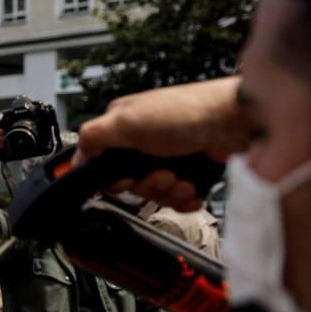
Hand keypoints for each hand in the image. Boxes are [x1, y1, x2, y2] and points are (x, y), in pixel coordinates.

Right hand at [75, 78, 248, 209]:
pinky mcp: (188, 172)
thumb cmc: (187, 112)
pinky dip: (184, 198)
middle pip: (129, 184)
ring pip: (153, 194)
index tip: (124, 179)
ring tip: (180, 179)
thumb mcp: (128, 121)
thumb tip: (74, 158)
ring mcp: (168, 158)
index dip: (111, 178)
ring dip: (167, 192)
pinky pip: (176, 199)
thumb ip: (94, 137)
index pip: (101, 163)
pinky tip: (191, 187)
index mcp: (123, 127)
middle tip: (160, 173)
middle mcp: (144, 143)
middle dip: (145, 185)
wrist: (235, 123)